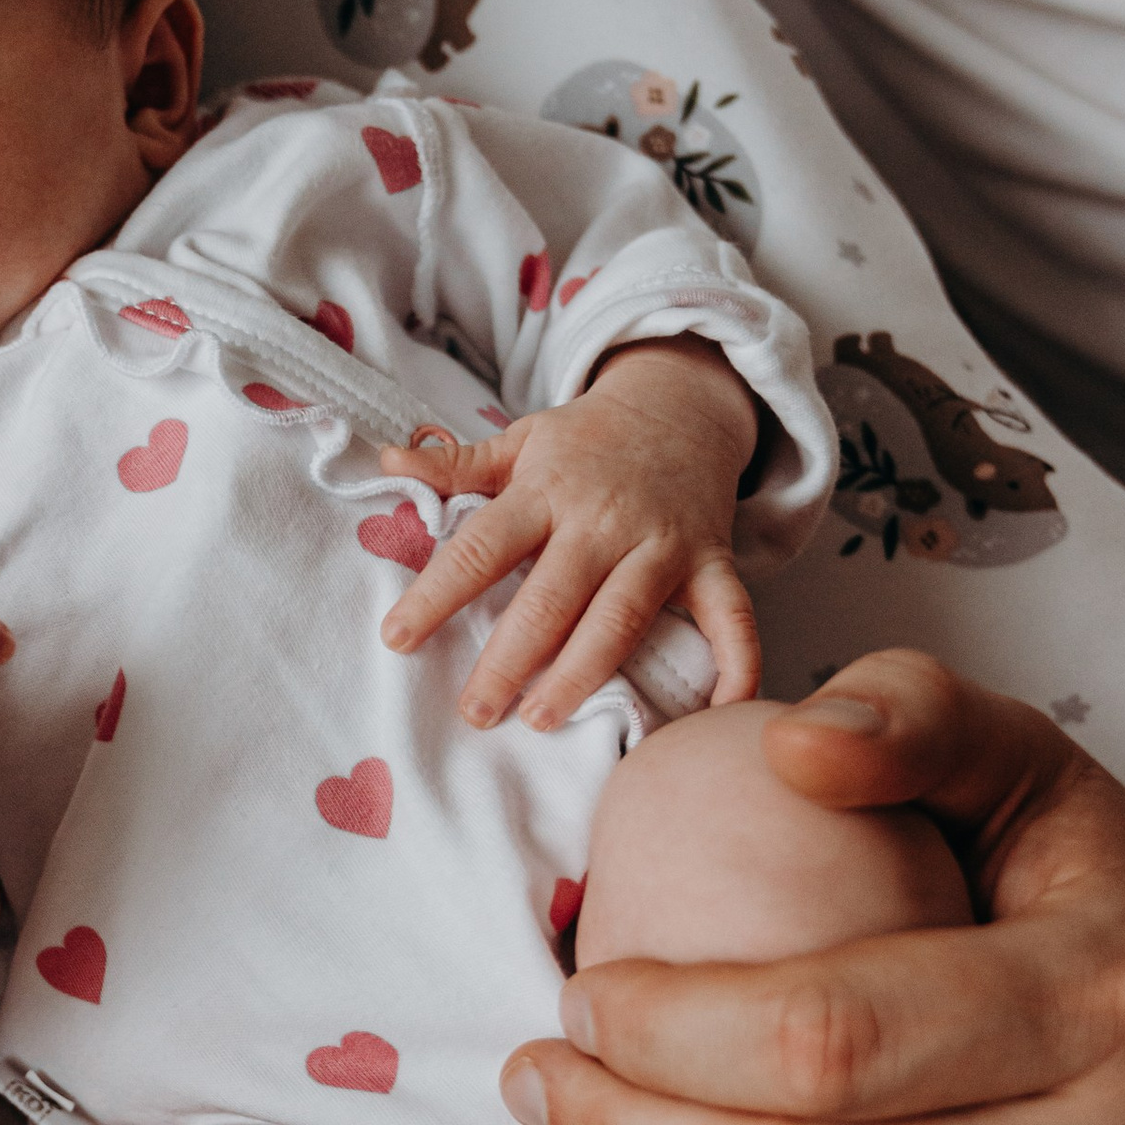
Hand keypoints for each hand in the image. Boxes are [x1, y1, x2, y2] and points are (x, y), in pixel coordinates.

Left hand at [375, 339, 758, 726]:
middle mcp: (603, 521)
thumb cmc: (587, 440)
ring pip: (621, 617)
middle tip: (475, 712)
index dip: (436, 594)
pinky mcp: (712, 563)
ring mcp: (662, 544)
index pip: (482, 546)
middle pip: (550, 597)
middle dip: (509, 658)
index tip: (396, 638)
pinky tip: (717, 713)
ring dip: (583, 673)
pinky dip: (735, 666)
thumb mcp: (520, 439)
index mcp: (546, 490)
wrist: (680, 406)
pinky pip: (731, 619)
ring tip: (542, 718)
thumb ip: (456, 464)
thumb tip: (388, 464)